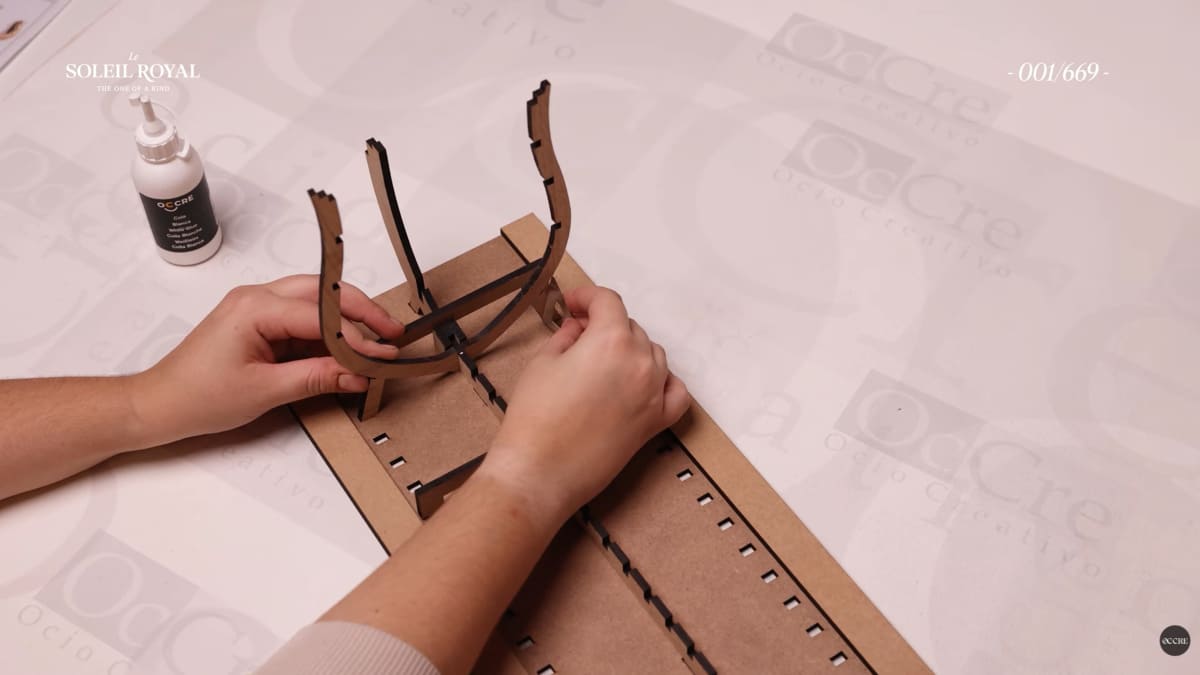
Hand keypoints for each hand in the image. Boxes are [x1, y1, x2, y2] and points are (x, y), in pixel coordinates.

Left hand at [131, 275, 402, 443]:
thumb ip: (316, 378)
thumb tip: (357, 374)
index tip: (383, 354)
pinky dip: (327, 330)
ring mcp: (256, 306)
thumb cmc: (198, 396)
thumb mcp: (265, 391)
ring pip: (315, 301)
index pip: (321, 317)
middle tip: (393, 333)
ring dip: (347, 318)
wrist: (161, 403)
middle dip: (361, 312)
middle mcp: (256, 297)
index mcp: (254, 308)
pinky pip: (302, 317)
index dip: (357, 336)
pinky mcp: (259, 321)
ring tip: (377, 336)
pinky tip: (347, 347)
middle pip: (323, 294)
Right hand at [483, 286, 689, 522]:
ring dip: (630, 349)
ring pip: (653, 354)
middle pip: (630, 327)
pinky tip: (642, 382)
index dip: (586, 297)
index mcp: (611, 341)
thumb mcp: (542, 363)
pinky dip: (663, 381)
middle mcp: (640, 363)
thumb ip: (565, 337)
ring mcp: (653, 393)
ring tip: (602, 361)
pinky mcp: (655, 423)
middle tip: (576, 335)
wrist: (541, 471)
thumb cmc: (535, 418)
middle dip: (604, 325)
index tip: (572, 304)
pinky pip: (675, 392)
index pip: (608, 302)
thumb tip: (576, 328)